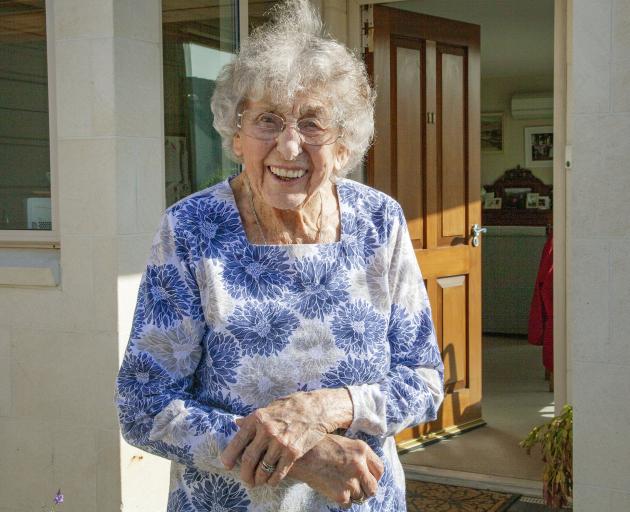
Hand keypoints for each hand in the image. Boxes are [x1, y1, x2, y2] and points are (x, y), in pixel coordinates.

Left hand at [221, 388, 352, 486]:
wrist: (316, 409)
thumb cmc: (291, 406)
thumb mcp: (269, 408)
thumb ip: (254, 419)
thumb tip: (237, 424)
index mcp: (257, 419)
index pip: (237, 442)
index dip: (229, 457)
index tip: (227, 465)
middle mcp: (267, 431)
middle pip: (248, 460)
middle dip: (244, 474)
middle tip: (245, 479)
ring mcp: (280, 442)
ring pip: (263, 469)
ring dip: (258, 479)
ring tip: (258, 481)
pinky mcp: (293, 452)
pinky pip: (278, 473)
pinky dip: (272, 480)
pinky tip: (271, 480)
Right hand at [289, 434, 383, 507]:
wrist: (299, 455)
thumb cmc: (318, 445)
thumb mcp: (343, 442)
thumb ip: (357, 455)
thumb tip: (365, 469)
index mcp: (361, 449)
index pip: (380, 470)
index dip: (374, 476)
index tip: (367, 478)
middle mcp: (359, 465)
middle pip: (373, 488)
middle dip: (365, 489)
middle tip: (355, 487)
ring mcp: (351, 481)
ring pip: (360, 497)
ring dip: (352, 494)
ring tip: (338, 484)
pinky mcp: (341, 494)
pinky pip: (348, 503)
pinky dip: (341, 499)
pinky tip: (331, 488)